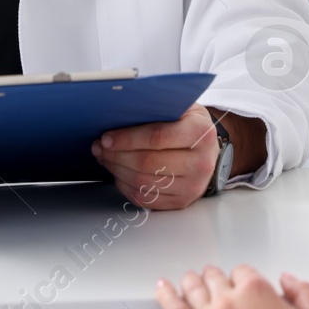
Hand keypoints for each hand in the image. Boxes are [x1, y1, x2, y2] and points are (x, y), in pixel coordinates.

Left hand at [92, 103, 221, 208]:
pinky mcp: (182, 201)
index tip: (106, 138)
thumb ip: (157, 107)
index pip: (157, 137)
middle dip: (116, 155)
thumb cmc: (189, 125)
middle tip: (99, 148)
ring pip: (144, 183)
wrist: (209, 151)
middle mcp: (200, 162)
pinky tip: (118, 173)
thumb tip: (120, 109)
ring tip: (105, 158)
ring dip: (117, 170)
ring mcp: (193, 186)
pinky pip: (146, 199)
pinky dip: (125, 186)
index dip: (127, 138)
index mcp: (200, 133)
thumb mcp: (181, 107)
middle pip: (147, 163)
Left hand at [157, 265, 308, 308]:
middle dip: (216, 277)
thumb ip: (304, 291)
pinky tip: (162, 289)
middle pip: (215, 278)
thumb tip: (288, 280)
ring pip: (193, 290)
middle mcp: (230, 301)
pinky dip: (166, 296)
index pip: (242, 271)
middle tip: (214, 280)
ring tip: (189, 279)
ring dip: (192, 281)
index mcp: (257, 290)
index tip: (243, 285)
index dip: (244, 278)